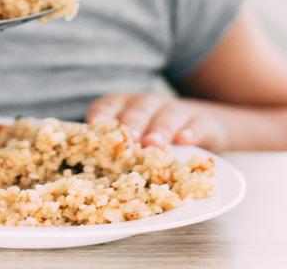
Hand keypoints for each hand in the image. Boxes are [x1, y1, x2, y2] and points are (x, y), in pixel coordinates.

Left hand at [86, 93, 227, 150]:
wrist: (204, 123)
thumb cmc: (154, 137)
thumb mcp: (134, 139)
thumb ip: (112, 153)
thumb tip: (82, 180)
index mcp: (124, 108)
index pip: (108, 108)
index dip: (102, 117)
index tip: (95, 126)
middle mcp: (147, 106)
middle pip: (137, 112)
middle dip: (131, 124)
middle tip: (127, 140)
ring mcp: (175, 112)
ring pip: (166, 118)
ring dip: (159, 130)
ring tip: (153, 144)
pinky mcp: (202, 124)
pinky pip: (197, 127)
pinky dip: (191, 133)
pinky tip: (186, 141)